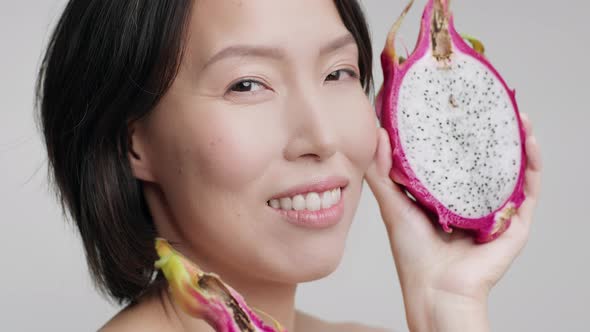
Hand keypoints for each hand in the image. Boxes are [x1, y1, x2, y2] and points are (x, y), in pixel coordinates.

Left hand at [365, 114, 541, 329]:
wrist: (436, 290)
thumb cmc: (413, 253)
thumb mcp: (392, 205)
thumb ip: (382, 173)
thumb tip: (379, 134)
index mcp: (445, 195)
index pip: (454, 157)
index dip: (456, 131)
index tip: (452, 102)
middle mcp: (472, 199)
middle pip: (486, 159)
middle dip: (491, 131)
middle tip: (489, 101)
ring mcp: (495, 210)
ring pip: (512, 169)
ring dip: (518, 140)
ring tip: (516, 113)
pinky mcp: (514, 222)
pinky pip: (530, 189)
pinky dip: (533, 164)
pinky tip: (529, 140)